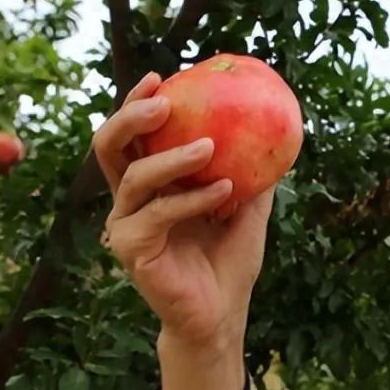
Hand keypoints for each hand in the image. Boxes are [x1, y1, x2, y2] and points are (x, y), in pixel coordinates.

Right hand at [94, 72, 274, 350]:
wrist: (223, 313)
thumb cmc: (231, 260)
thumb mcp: (249, 207)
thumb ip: (254, 171)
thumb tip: (278, 128)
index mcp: (152, 184)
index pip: (134, 135)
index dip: (138, 102)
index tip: (162, 76)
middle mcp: (131, 200)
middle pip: (110, 146)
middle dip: (131, 117)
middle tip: (165, 102)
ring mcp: (127, 224)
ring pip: (134, 177)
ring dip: (173, 157)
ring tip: (210, 145)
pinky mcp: (132, 249)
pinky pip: (158, 213)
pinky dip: (192, 198)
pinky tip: (224, 191)